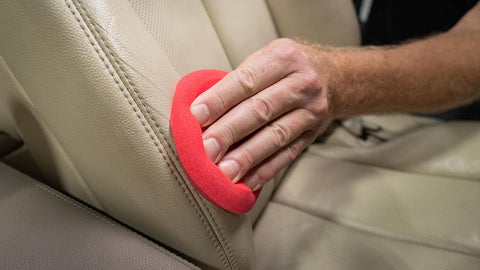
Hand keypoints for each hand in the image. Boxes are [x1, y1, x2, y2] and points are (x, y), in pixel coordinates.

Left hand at [190, 39, 333, 190]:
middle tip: (205, 150)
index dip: (219, 100)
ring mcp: (311, 111)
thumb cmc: (287, 69)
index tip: (195, 117)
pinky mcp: (313, 134)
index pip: (246, 81)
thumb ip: (237, 82)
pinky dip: (266, 170)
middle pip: (261, 110)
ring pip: (275, 136)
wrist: (334, 77)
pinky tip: (247, 181)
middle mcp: (301, 83)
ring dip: (247, 156)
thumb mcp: (266, 59)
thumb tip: (199, 113)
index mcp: (283, 57)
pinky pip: (287, 154)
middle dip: (229, 132)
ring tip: (224, 172)